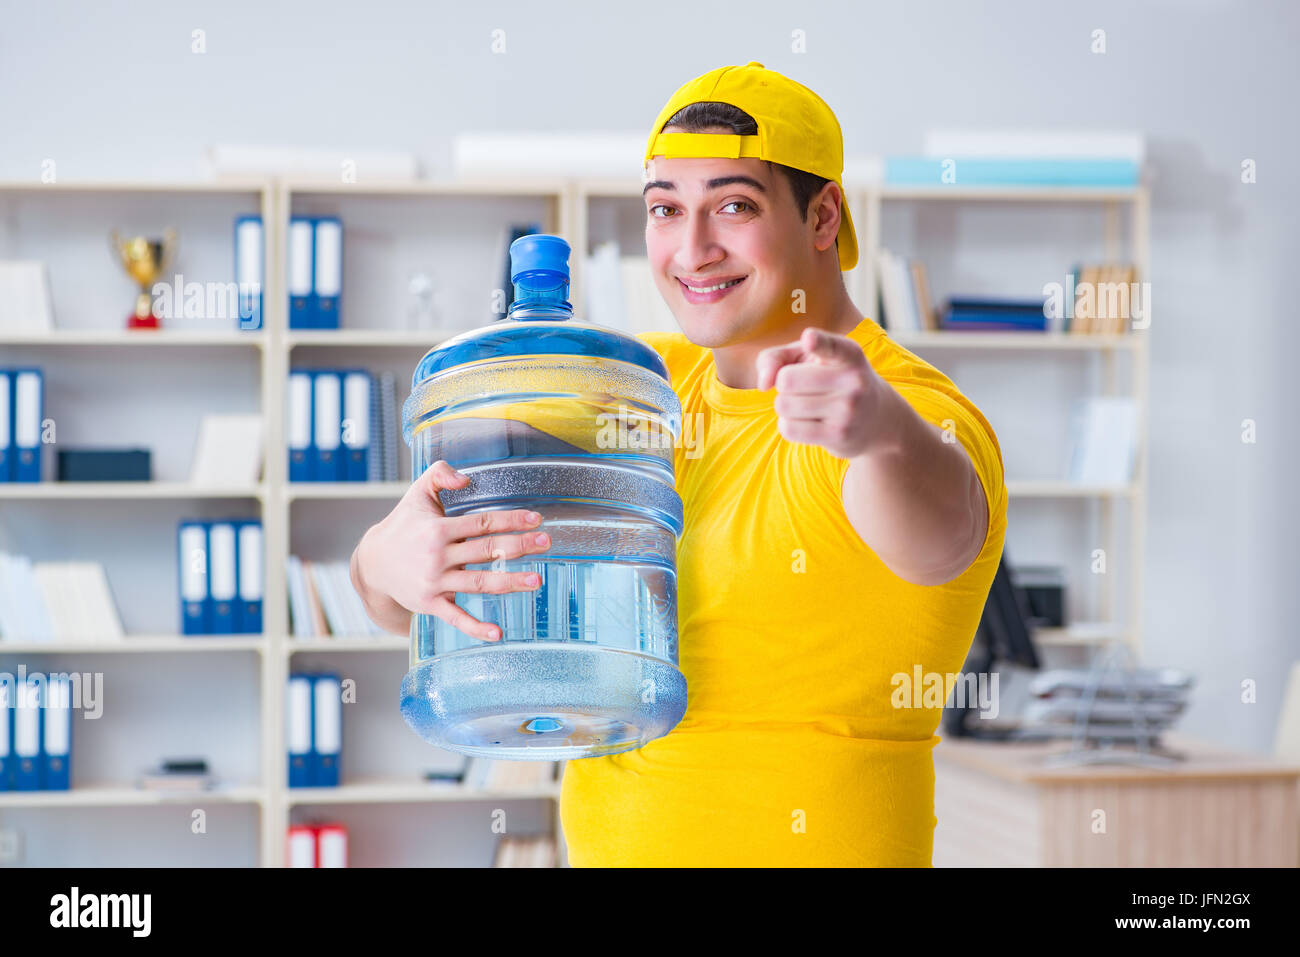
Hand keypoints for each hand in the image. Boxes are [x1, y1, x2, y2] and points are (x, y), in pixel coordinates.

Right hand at [350, 460, 551, 641]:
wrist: (372, 563)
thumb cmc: (402, 526)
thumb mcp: (416, 493)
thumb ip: (439, 474)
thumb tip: (466, 478)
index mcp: (439, 529)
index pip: (483, 523)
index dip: (511, 520)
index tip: (536, 519)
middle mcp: (438, 556)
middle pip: (486, 550)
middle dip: (519, 546)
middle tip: (546, 542)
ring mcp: (435, 582)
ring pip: (479, 583)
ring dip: (509, 582)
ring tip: (537, 580)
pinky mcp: (430, 604)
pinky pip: (456, 618)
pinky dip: (475, 628)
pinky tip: (498, 633)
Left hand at [755, 327, 888, 458]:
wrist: (876, 419)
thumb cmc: (830, 379)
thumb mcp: (808, 358)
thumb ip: (776, 357)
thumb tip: (763, 384)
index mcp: (849, 354)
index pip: (832, 346)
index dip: (817, 342)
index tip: (808, 338)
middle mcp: (854, 380)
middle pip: (786, 380)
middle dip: (784, 384)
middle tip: (803, 387)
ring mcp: (848, 410)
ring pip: (784, 405)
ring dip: (785, 406)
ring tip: (806, 405)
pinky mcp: (839, 436)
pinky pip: (788, 429)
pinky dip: (788, 424)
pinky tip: (806, 422)